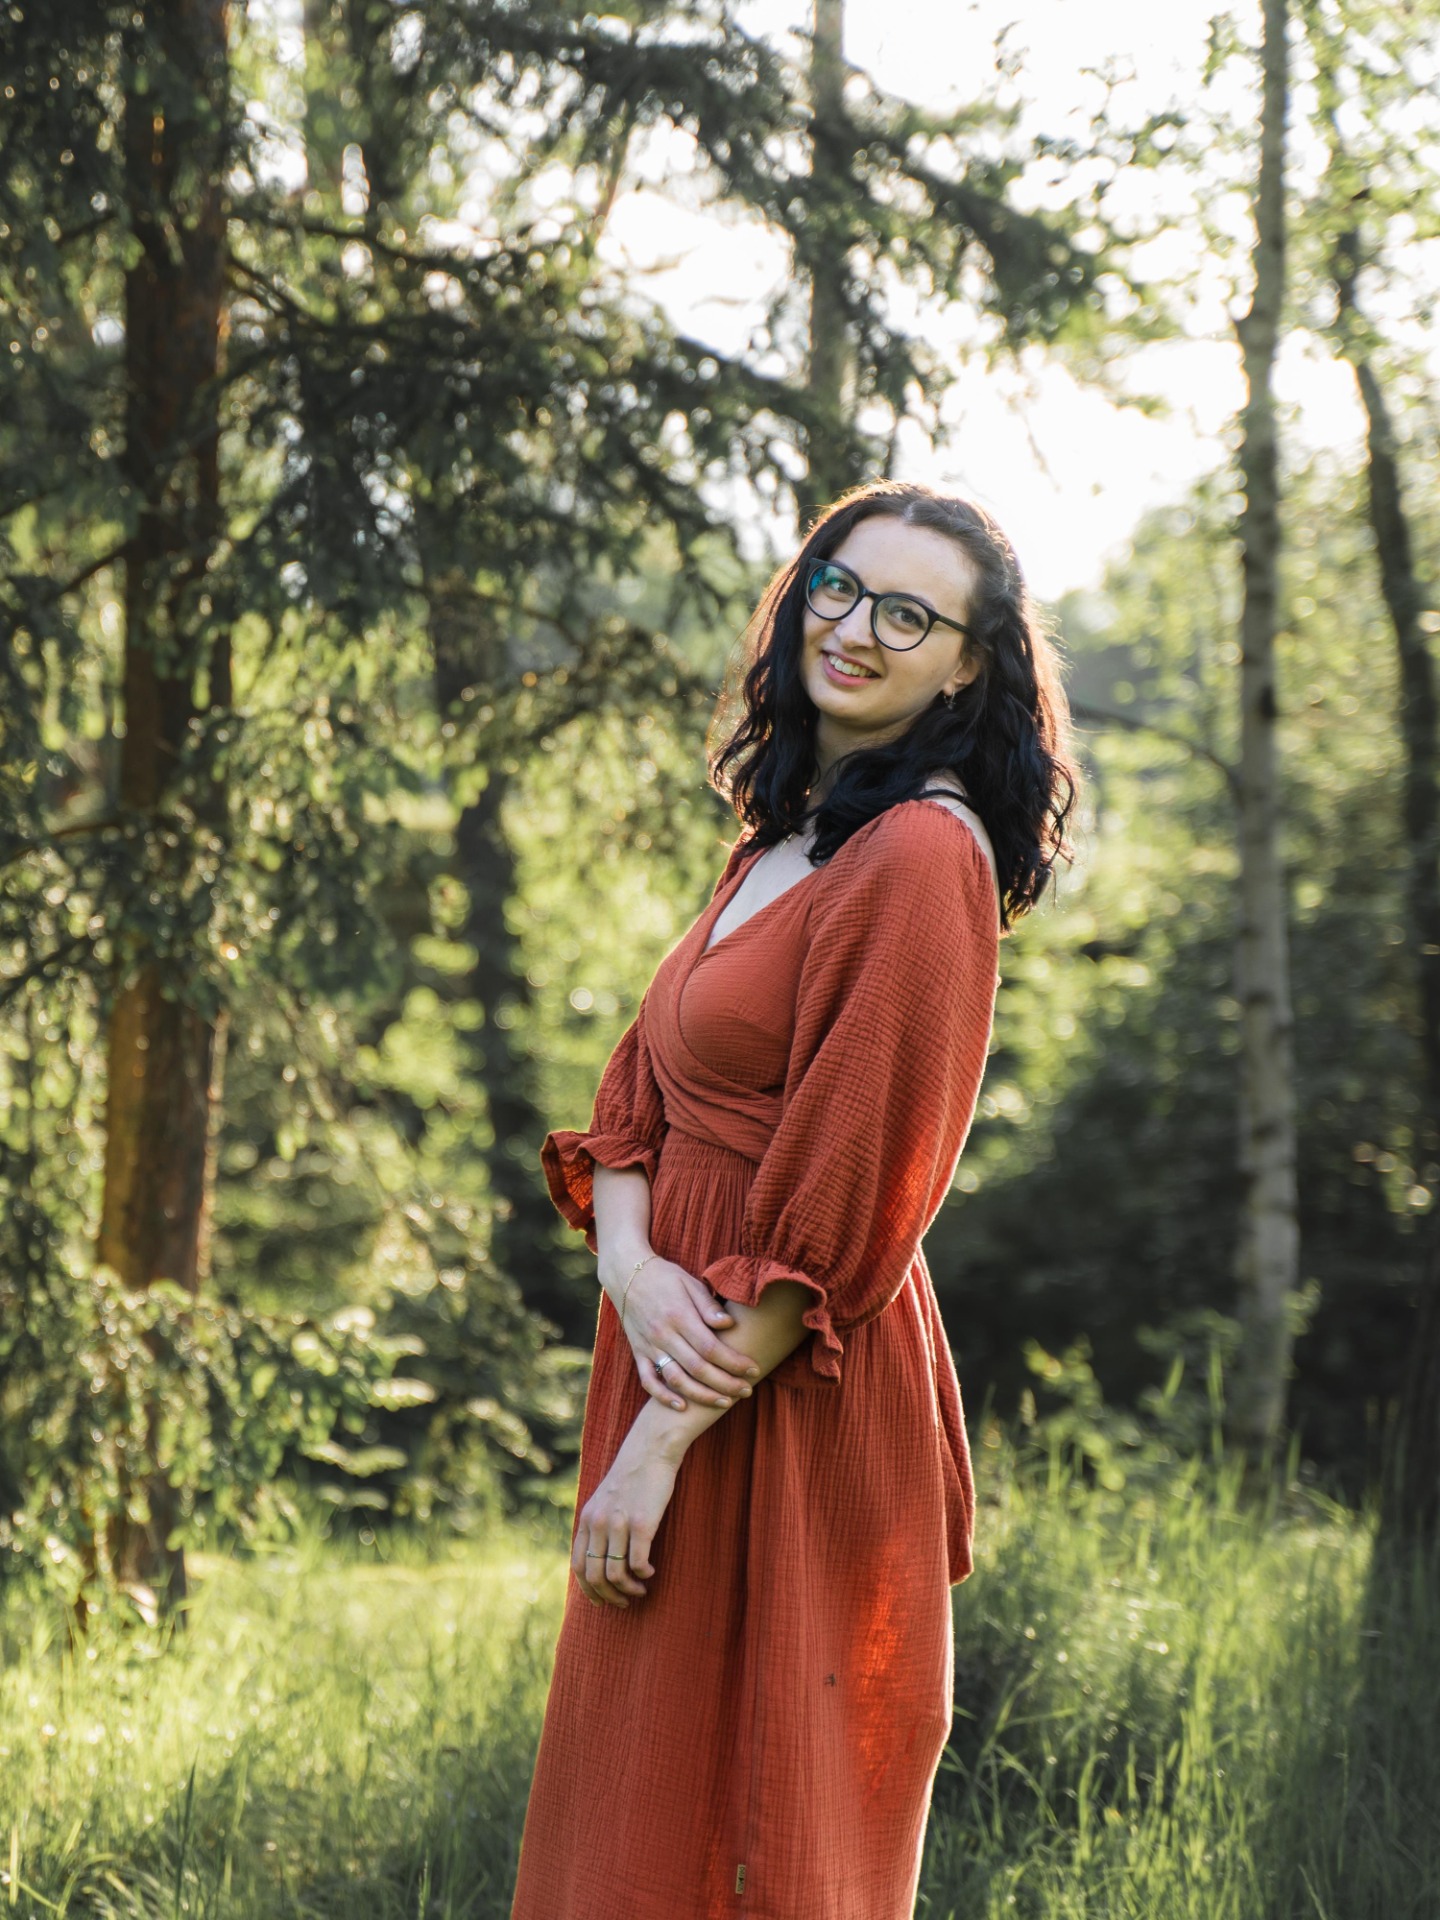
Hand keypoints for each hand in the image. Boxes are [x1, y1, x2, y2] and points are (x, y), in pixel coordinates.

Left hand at [572, 1426, 680, 1607]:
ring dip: (628, 1590)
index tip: (601, 1601)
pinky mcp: (641, 1523)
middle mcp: (599, 1523)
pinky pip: (637, 1564)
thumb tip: (601, 1556)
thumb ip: (599, 1524)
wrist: (651, 1450)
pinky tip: (651, 1572)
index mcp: (587, 1519)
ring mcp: (619, 1524)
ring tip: (641, 1590)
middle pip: (595, 1576)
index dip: (588, 1589)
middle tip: (624, 1602)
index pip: (579, 1566)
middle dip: (609, 1596)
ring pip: (615, 1574)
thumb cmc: (633, 1477)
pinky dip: (643, 1575)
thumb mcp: (605, 1500)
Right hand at [608, 1253, 759, 1411]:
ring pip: (676, 1380)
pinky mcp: (639, 1353)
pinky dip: (663, 1397)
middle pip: (698, 1368)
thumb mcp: (689, 1283)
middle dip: (726, 1383)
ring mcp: (649, 1346)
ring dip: (702, 1396)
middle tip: (747, 1391)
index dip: (734, 1362)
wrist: (626, 1274)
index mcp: (679, 1316)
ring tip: (724, 1402)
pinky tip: (682, 1406)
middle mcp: (664, 1335)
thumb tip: (729, 1324)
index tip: (753, 1370)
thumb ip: (708, 1306)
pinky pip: (648, 1381)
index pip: (711, 1347)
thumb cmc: (664, 1277)